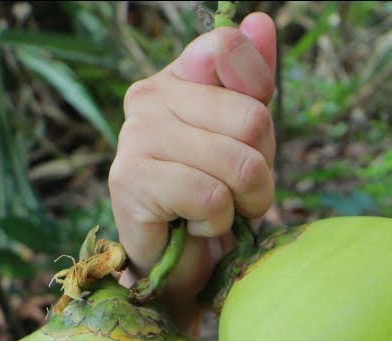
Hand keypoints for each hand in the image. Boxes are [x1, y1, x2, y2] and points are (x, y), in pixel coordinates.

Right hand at [107, 11, 277, 328]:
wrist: (182, 265)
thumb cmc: (218, 195)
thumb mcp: (249, 135)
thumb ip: (254, 79)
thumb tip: (261, 21)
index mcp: (178, 77)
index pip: (229, 48)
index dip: (259, 94)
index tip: (248, 133)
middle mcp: (148, 97)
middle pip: (252, 118)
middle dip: (262, 168)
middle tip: (234, 189)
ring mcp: (134, 137)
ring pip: (239, 162)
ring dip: (245, 201)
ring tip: (218, 210)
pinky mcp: (130, 182)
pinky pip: (213, 198)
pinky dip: (218, 224)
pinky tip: (195, 226)